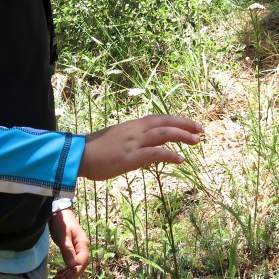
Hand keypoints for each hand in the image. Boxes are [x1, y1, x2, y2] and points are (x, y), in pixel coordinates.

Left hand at [49, 208, 88, 278]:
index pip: (81, 263)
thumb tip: (73, 265)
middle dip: (69, 277)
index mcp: (82, 244)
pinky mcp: (71, 249)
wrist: (58, 211)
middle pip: (79, 266)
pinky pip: (70, 263)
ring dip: (66, 275)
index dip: (74, 274)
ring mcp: (77, 249)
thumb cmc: (61, 221)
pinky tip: (59, 274)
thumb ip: (67, 250)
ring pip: (74, 266)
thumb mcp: (63, 236)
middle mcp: (82, 248)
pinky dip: (65, 270)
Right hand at [79, 115, 202, 181]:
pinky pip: (155, 154)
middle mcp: (135, 130)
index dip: (176, 120)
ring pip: (163, 134)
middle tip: (200, 130)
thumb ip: (133, 141)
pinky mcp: (131, 157)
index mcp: (132, 125)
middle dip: (184, 125)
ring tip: (196, 141)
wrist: (78, 155)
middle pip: (165, 123)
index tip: (190, 123)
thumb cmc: (95, 149)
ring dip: (182, 136)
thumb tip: (146, 150)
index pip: (159, 119)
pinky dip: (169, 155)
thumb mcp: (117, 139)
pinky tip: (180, 159)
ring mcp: (134, 143)